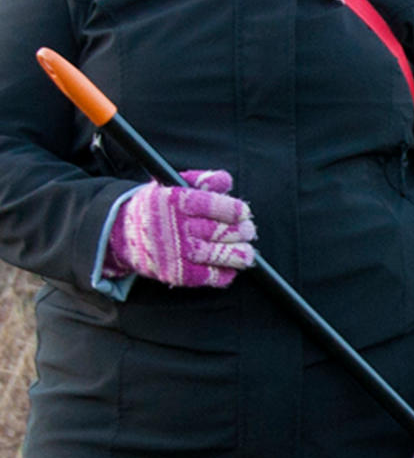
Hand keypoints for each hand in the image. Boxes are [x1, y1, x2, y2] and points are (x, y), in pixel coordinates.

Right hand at [107, 170, 255, 287]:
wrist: (120, 233)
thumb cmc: (155, 208)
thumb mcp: (171, 186)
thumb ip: (200, 181)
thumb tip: (226, 180)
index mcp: (174, 201)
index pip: (213, 204)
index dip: (235, 210)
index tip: (244, 213)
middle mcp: (175, 226)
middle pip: (220, 231)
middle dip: (242, 232)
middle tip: (249, 231)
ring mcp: (176, 252)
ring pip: (219, 255)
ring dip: (240, 255)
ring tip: (247, 253)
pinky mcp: (177, 273)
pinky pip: (209, 276)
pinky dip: (225, 274)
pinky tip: (232, 268)